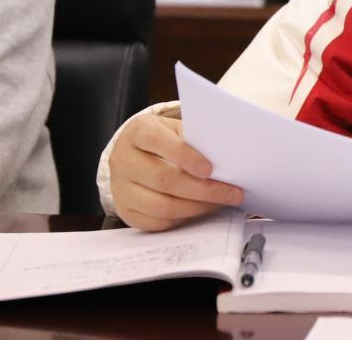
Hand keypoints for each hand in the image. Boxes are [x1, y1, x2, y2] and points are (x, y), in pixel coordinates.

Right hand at [107, 115, 242, 231]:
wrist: (134, 153)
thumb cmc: (165, 140)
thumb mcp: (176, 129)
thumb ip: (196, 139)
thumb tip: (227, 159)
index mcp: (137, 132)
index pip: (157, 141)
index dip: (185, 155)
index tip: (210, 169)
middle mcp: (123, 160)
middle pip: (163, 179)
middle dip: (203, 189)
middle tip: (231, 193)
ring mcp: (120, 188)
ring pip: (161, 205)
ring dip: (197, 207)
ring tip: (220, 203)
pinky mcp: (125, 210)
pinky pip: (156, 222)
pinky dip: (183, 218)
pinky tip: (201, 210)